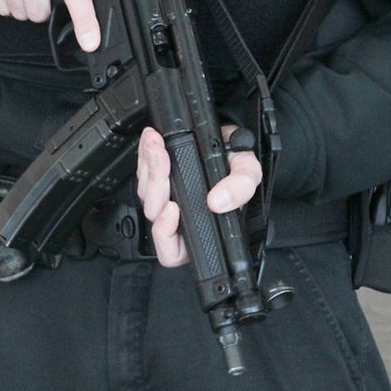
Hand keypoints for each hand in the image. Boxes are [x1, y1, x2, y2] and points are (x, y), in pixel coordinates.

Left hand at [135, 126, 262, 266]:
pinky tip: (153, 143)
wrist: (229, 140)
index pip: (172, 250)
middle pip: (154, 214)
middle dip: (156, 185)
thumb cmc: (237, 162)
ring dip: (149, 168)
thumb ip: (240, 188)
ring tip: (157, 145)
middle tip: (162, 160)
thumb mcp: (248, 172)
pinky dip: (145, 157)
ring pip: (145, 193)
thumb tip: (218, 202)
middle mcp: (180, 217)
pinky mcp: (156, 179)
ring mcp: (166, 198)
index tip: (172, 208)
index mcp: (200, 228)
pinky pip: (142, 174)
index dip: (166, 234)